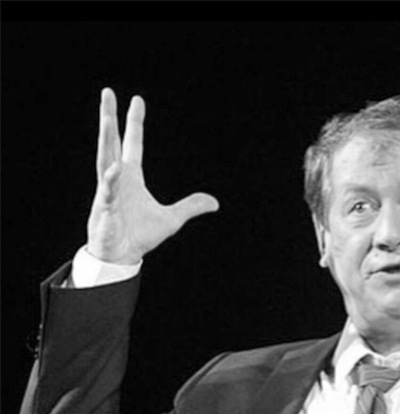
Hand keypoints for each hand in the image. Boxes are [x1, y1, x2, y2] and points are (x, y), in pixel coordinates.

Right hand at [87, 88, 218, 264]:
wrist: (122, 256)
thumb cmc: (139, 236)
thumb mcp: (172, 219)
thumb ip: (191, 207)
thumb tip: (215, 202)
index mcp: (132, 177)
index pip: (133, 143)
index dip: (134, 122)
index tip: (136, 100)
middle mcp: (117, 178)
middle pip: (112, 142)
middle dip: (110, 117)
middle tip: (108, 92)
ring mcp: (109, 191)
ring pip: (104, 158)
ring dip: (105, 138)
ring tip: (106, 117)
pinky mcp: (105, 208)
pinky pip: (107, 191)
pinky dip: (110, 181)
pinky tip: (113, 168)